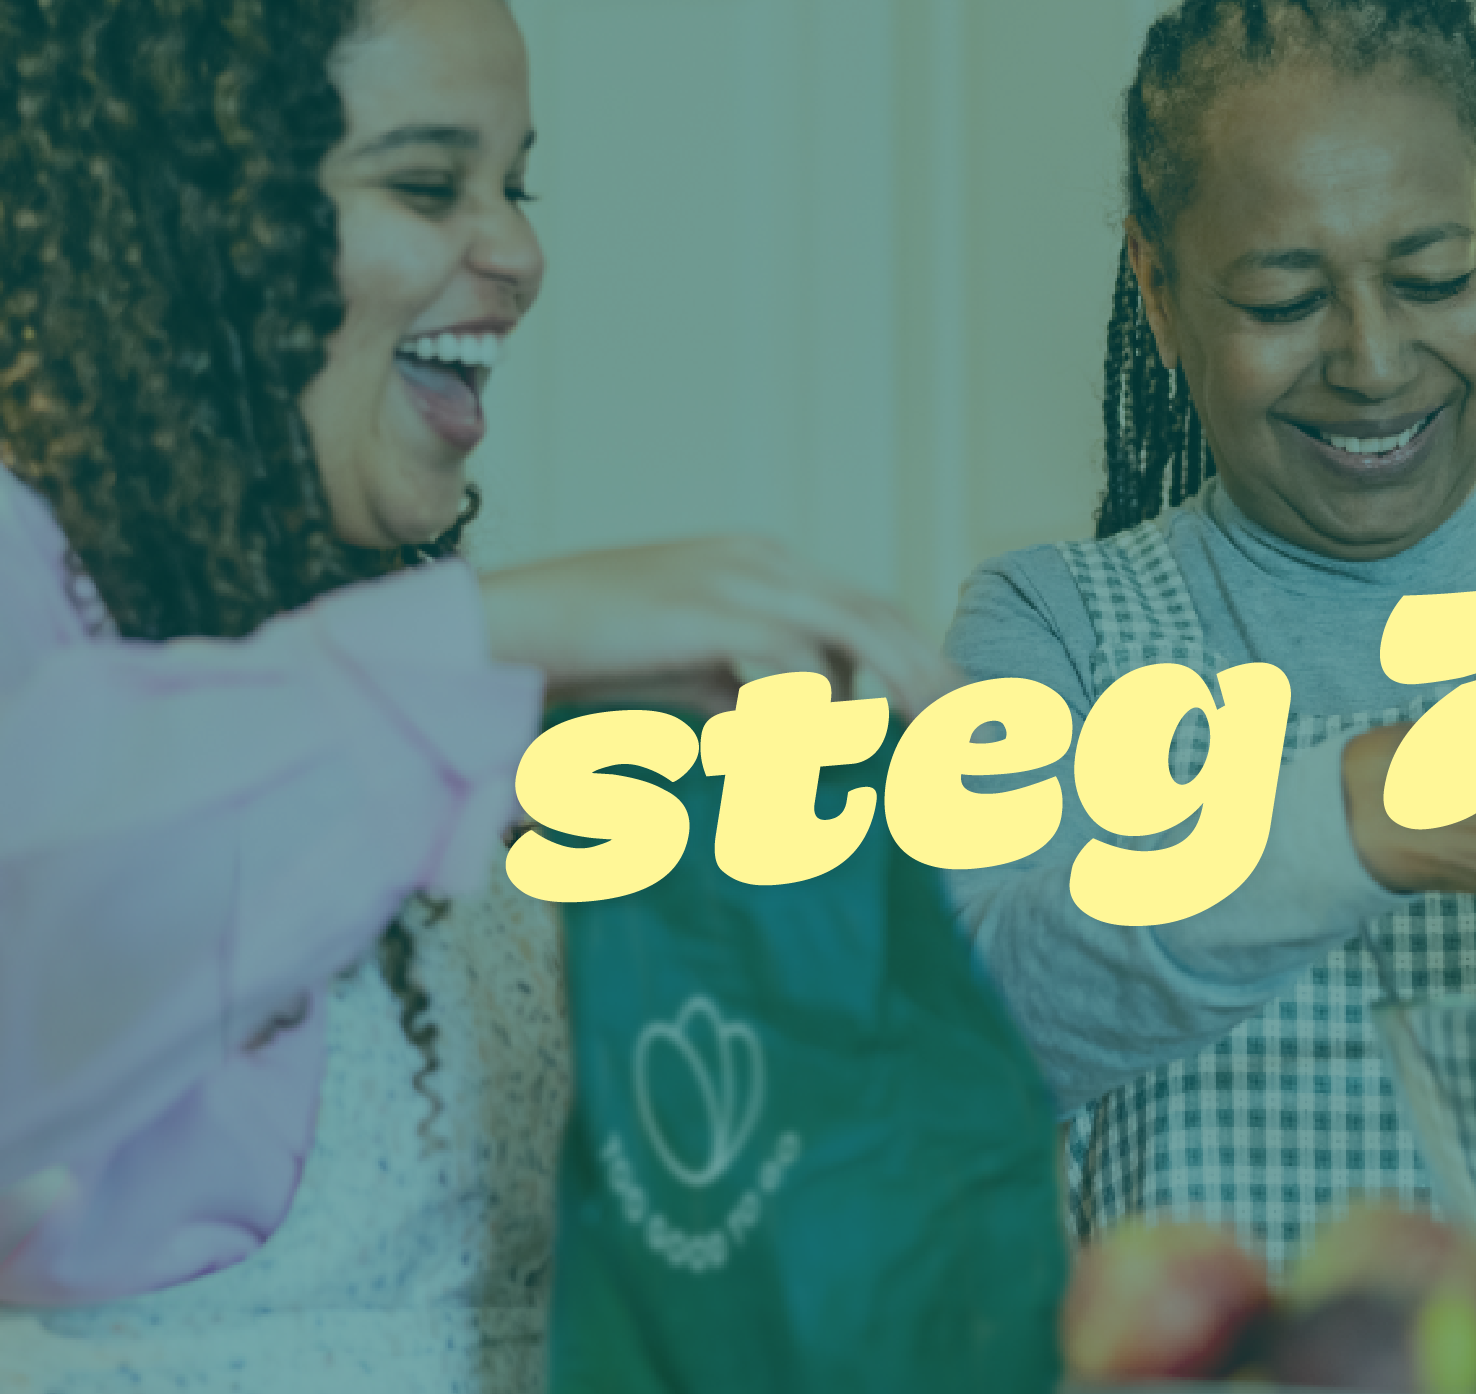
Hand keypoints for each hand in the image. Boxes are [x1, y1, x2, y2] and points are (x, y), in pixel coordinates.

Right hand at [478, 536, 961, 716]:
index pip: (867, 612)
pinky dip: (811, 709)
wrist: (504, 629)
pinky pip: (793, 660)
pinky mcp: (710, 608)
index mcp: (763, 567)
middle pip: (879, 617)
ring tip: (922, 750)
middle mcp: (762, 562)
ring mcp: (737, 577)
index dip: (918, 662)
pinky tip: (807, 750)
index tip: (957, 717)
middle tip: (972, 739)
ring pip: (854, 633)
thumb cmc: (591, 653)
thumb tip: (796, 737)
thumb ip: (747, 695)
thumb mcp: (691, 675)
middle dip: (933, 678)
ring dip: (892, 695)